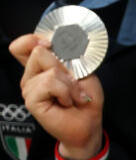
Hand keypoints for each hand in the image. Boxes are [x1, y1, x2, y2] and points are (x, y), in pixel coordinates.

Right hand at [15, 36, 103, 159]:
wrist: (89, 120)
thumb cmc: (86, 97)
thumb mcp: (81, 69)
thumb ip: (67, 54)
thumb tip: (56, 40)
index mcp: (41, 66)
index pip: (22, 46)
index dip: (33, 38)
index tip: (51, 41)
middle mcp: (32, 75)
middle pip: (38, 50)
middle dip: (64, 65)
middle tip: (73, 81)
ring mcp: (29, 88)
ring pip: (49, 69)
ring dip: (69, 82)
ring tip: (72, 95)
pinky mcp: (31, 100)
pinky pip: (49, 83)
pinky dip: (65, 91)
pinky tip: (67, 101)